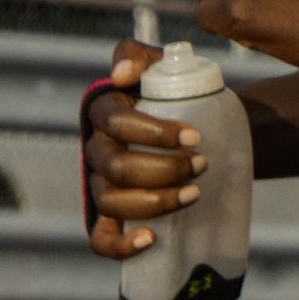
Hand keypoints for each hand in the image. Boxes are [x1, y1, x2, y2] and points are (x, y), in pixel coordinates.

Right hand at [84, 38, 205, 260]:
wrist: (194, 126)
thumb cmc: (172, 92)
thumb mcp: (157, 65)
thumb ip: (136, 55)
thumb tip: (123, 75)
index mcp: (103, 112)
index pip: (119, 124)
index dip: (155, 134)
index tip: (195, 138)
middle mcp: (96, 150)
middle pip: (118, 168)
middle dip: (164, 170)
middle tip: (202, 165)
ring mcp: (100, 185)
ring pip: (113, 203)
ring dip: (155, 202)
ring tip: (194, 193)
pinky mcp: (109, 216)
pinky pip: (100, 239)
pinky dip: (120, 245)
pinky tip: (150, 239)